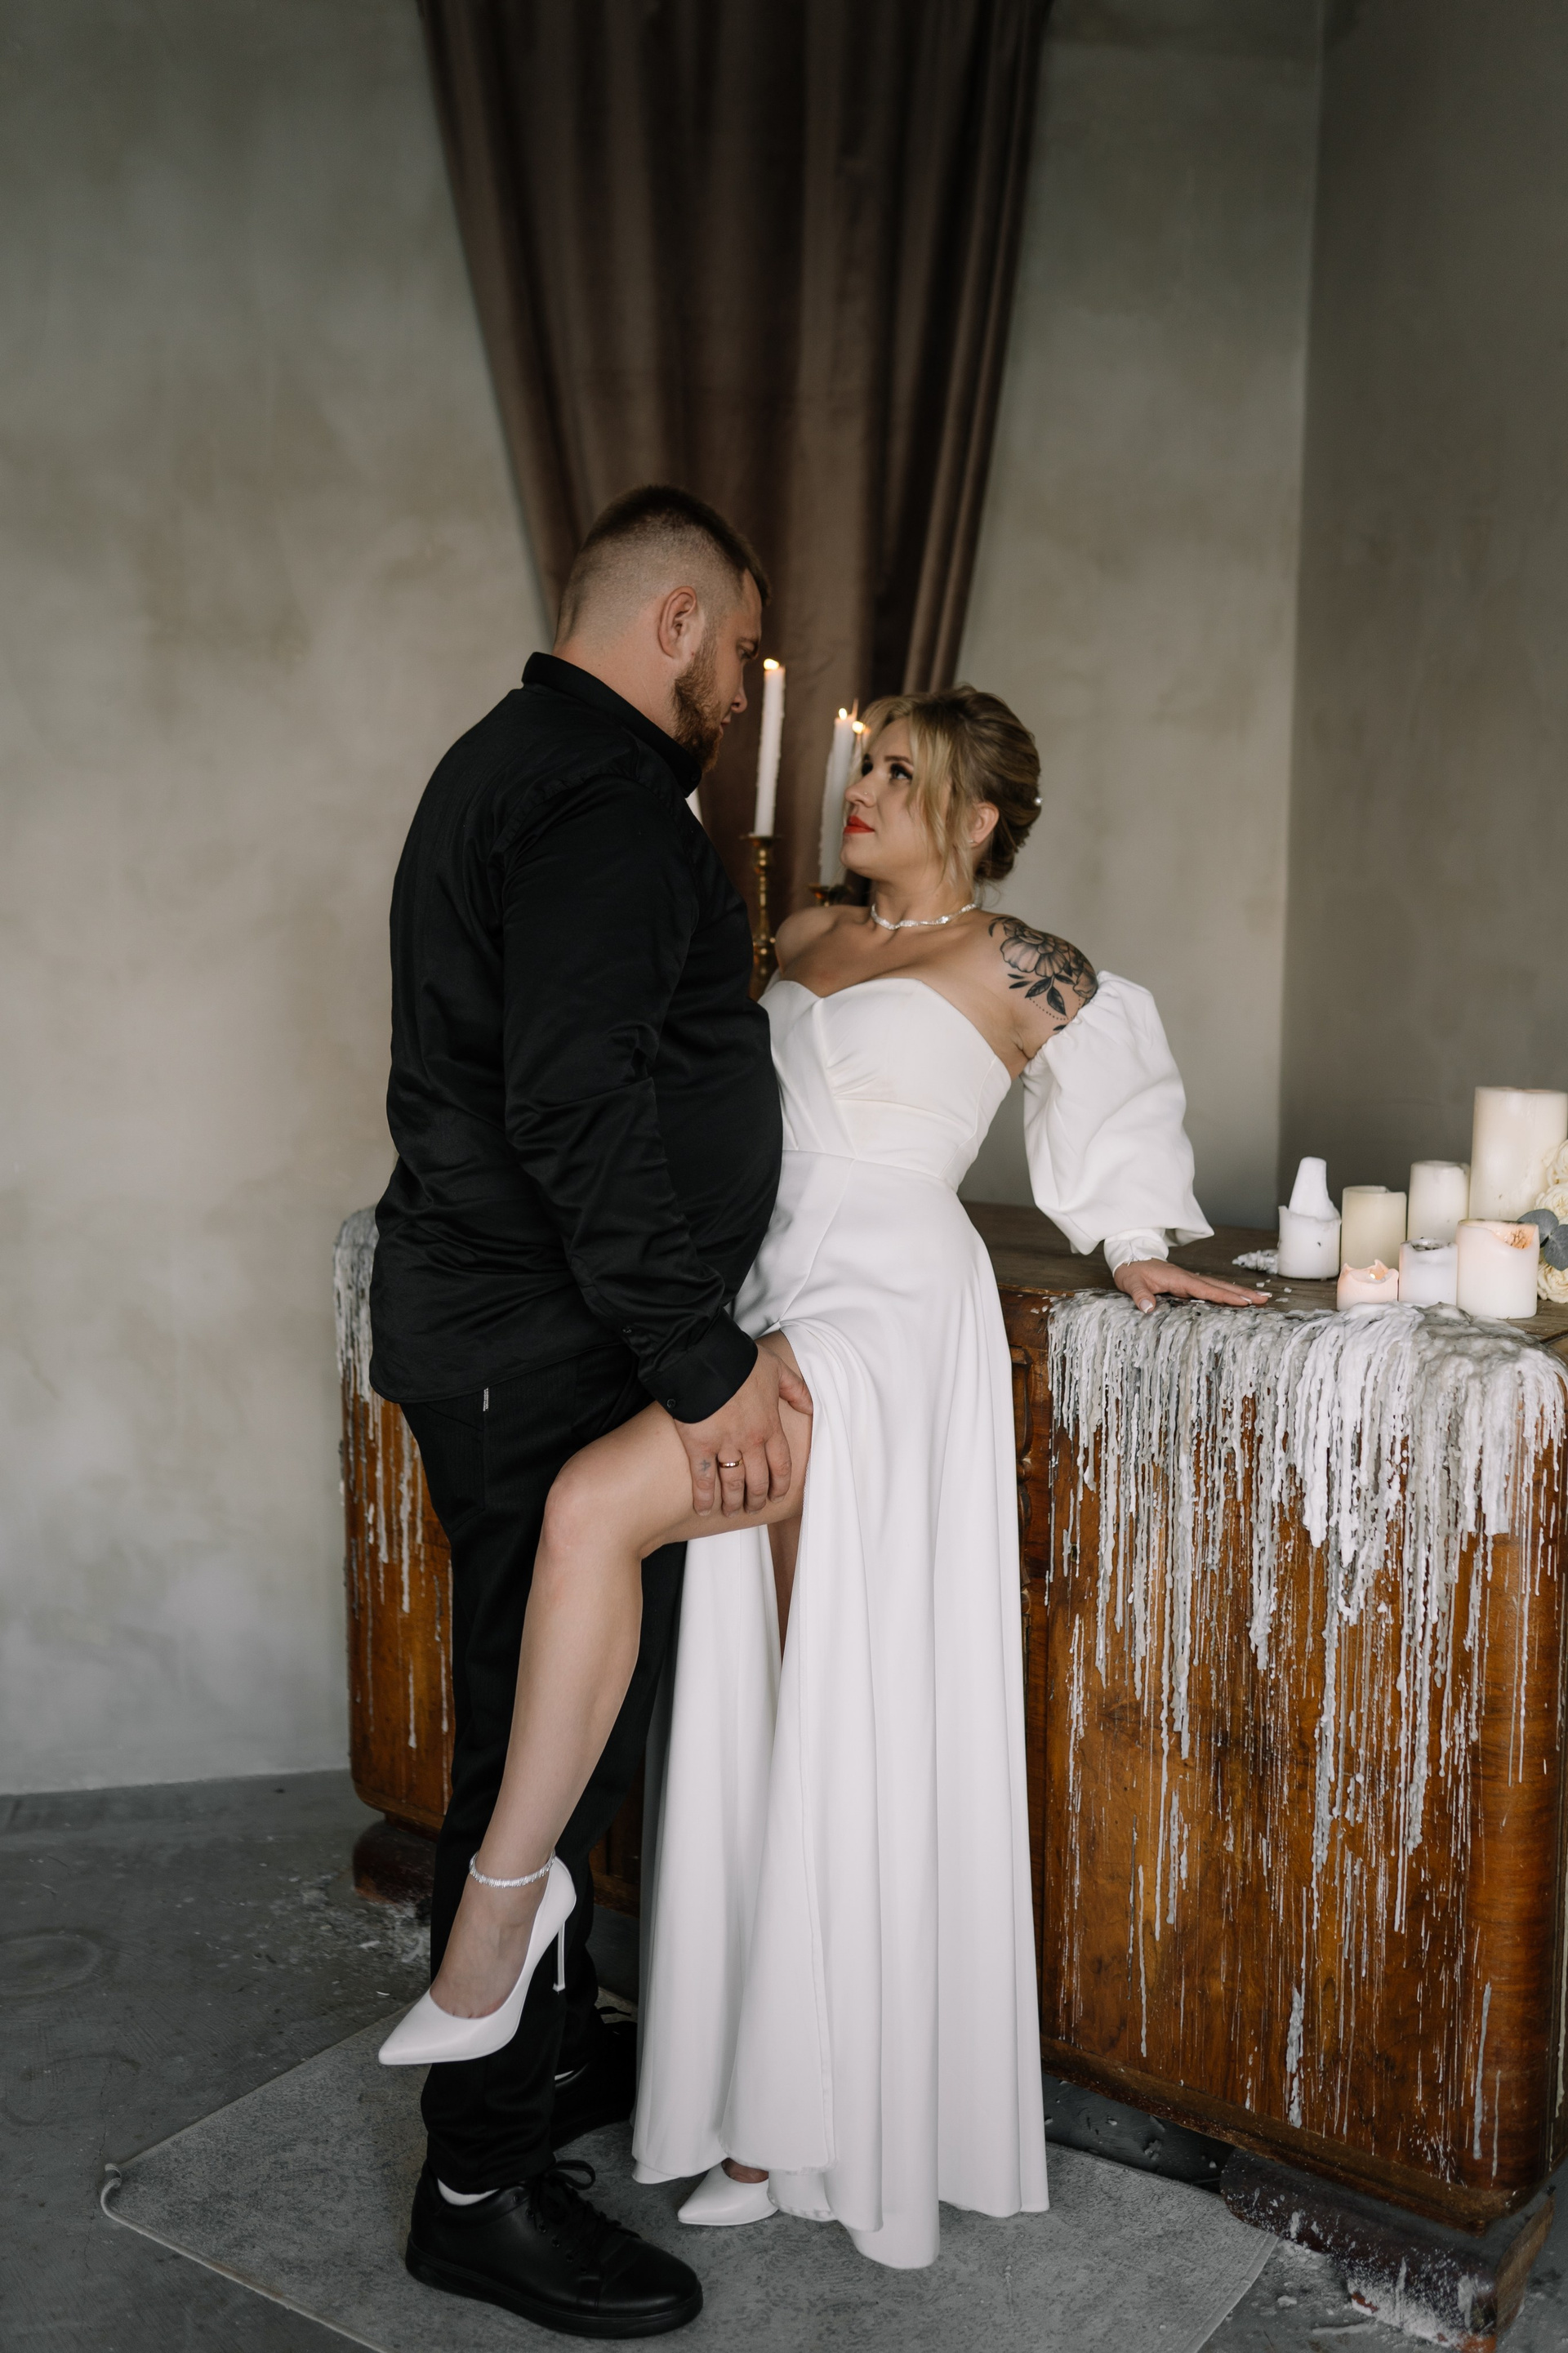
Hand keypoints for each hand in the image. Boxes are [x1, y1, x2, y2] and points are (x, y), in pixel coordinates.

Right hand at [674, 1348, 813, 1516]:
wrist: (707, 1358)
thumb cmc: (740, 1361)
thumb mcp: (777, 1370)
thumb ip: (795, 1390)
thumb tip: (809, 1407)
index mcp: (770, 1425)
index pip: (781, 1464)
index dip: (780, 1483)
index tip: (778, 1495)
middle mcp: (751, 1441)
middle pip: (759, 1480)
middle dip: (757, 1497)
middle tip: (754, 1507)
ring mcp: (725, 1445)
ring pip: (734, 1483)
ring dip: (734, 1502)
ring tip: (732, 1512)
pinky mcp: (699, 1445)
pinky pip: (703, 1478)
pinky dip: (703, 1497)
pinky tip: (704, 1509)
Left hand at [1112, 1259, 1270, 1315]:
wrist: (1130, 1257)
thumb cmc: (1131, 1271)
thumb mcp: (1131, 1283)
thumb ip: (1140, 1295)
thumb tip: (1148, 1308)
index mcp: (1178, 1279)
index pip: (1205, 1289)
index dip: (1224, 1296)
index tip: (1243, 1302)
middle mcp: (1188, 1278)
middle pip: (1219, 1285)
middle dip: (1241, 1293)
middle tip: (1263, 1299)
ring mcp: (1189, 1280)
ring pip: (1218, 1286)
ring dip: (1238, 1292)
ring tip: (1259, 1298)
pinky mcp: (1187, 1283)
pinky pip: (1211, 1288)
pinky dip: (1226, 1292)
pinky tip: (1236, 1298)